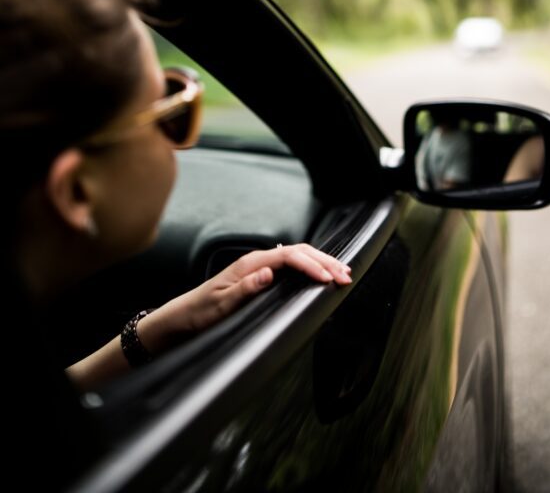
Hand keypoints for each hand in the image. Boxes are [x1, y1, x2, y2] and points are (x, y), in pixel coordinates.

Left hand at [137, 244, 351, 353]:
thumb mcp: (221, 305)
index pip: (289, 256)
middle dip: (325, 261)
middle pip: (299, 252)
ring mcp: (260, 267)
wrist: (183, 317)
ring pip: (298, 257)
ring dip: (321, 262)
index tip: (327, 279)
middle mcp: (257, 261)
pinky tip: (320, 274)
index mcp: (250, 263)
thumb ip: (245, 288)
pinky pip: (292, 266)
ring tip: (342, 272)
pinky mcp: (261, 276)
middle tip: (346, 274)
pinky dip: (311, 267)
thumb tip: (268, 273)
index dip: (311, 265)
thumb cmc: (200, 312)